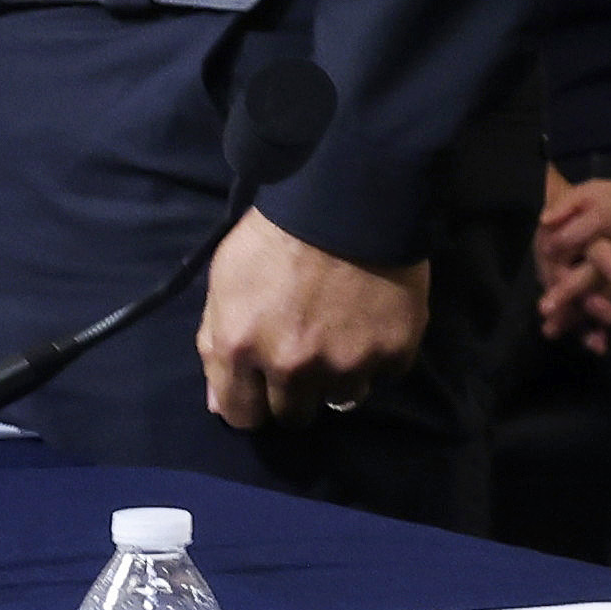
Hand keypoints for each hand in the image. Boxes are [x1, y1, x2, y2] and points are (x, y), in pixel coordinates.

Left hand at [197, 202, 429, 425]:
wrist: (351, 193)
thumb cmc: (277, 231)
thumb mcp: (226, 280)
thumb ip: (216, 342)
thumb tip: (219, 403)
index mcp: (241, 348)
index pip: (240, 416)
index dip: (251, 402)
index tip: (262, 386)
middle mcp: (292, 367)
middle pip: (294, 416)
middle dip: (295, 392)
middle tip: (307, 356)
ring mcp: (347, 363)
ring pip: (341, 399)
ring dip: (339, 375)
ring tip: (344, 335)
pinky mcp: (394, 351)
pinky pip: (384, 374)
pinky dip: (378, 354)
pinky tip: (373, 320)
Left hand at [530, 166, 610, 345]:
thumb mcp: (595, 189)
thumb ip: (567, 203)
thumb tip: (544, 222)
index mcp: (609, 215)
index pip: (578, 234)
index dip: (556, 246)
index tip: (544, 251)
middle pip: (594, 266)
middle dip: (571, 288)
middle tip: (546, 307)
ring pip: (606, 291)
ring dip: (581, 312)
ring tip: (555, 329)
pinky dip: (603, 323)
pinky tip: (592, 342)